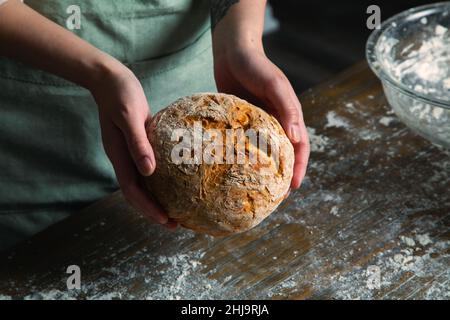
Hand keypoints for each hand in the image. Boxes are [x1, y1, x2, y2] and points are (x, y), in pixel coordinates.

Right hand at [90, 64, 176, 228]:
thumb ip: (138, 143)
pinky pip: (148, 169)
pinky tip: (174, 181)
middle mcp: (124, 159)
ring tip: (176, 210)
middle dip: (154, 211)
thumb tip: (149, 172)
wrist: (110, 79)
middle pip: (137, 193)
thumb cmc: (120, 95)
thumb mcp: (130, 117)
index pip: (133, 191)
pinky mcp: (138, 145)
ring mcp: (130, 153)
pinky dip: (159, 181)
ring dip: (157, 199)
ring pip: (143, 184)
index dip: (148, 208)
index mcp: (119, 156)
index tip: (166, 220)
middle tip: (175, 224)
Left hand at [213, 43, 309, 188]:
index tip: (294, 187)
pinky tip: (233, 170)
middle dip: (282, 175)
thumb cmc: (256, 65)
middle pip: (283, 154)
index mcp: (289, 115)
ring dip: (263, 171)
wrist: (233, 52)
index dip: (299, 168)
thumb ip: (287, 108)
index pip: (299, 147)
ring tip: (256, 189)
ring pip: (264, 152)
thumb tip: (296, 138)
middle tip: (275, 196)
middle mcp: (275, 122)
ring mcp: (257, 124)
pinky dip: (243, 158)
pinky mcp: (240, 123)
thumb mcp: (274, 84)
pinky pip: (244, 144)